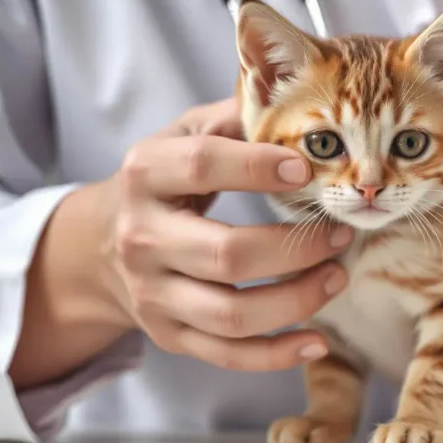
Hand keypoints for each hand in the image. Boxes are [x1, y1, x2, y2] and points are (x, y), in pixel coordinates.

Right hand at [96, 97, 352, 370]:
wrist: (101, 247)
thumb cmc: (167, 181)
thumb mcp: (185, 134)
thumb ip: (235, 115)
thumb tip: (294, 88)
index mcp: (145, 174)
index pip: (200, 166)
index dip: (257, 167)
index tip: (308, 169)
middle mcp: (142, 238)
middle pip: (226, 254)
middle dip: (296, 248)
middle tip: (341, 232)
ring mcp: (154, 294)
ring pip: (232, 314)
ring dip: (298, 300)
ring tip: (338, 275)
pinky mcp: (170, 335)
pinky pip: (227, 355)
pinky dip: (277, 354)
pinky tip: (317, 340)